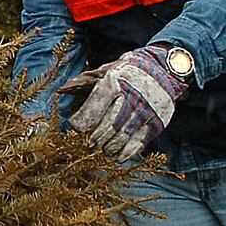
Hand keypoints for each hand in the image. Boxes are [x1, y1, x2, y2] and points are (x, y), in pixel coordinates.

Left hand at [66, 46, 189, 161]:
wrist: (164, 69)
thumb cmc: (128, 72)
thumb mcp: (107, 70)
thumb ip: (85, 82)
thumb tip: (62, 90)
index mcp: (115, 81)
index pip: (94, 107)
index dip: (82, 121)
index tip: (77, 127)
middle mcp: (132, 96)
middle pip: (107, 126)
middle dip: (95, 138)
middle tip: (90, 142)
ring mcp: (146, 111)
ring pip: (122, 136)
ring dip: (108, 147)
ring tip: (103, 149)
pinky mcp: (157, 122)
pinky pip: (138, 143)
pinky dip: (125, 153)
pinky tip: (117, 156)